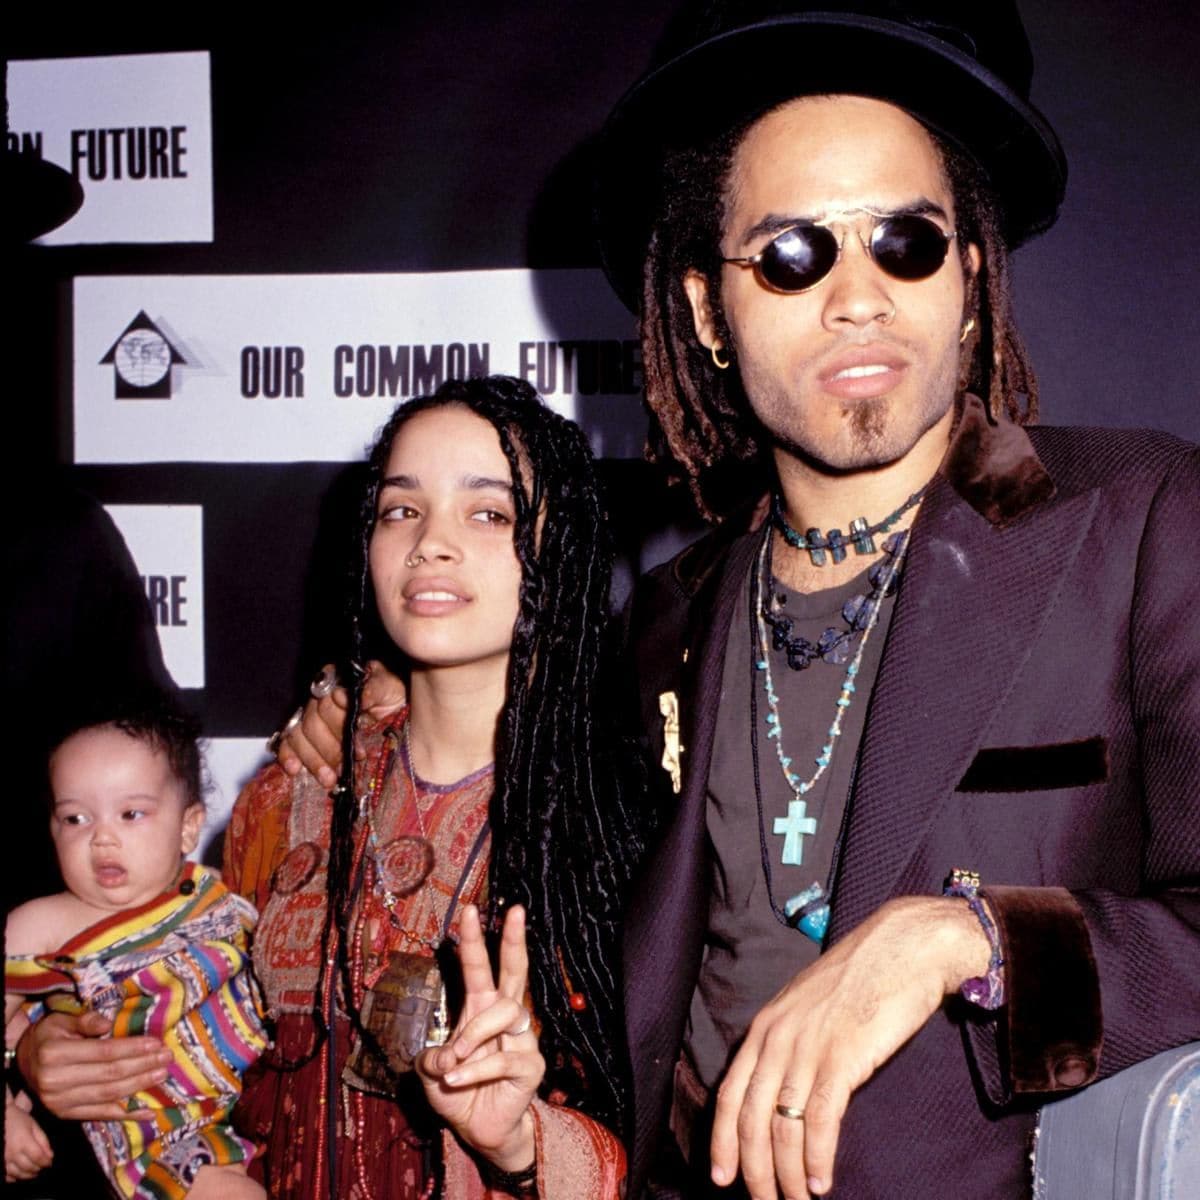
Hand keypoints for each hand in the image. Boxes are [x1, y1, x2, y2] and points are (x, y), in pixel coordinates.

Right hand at [5, 1100, 52, 1181]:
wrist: (1, 1119)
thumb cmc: (18, 1120)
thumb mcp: (34, 1126)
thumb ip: (43, 1141)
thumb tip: (50, 1156)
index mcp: (23, 1141)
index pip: (38, 1157)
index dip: (46, 1162)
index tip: (49, 1163)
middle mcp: (12, 1153)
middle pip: (28, 1167)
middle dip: (38, 1168)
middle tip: (43, 1166)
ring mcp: (3, 1159)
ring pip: (18, 1174)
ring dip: (28, 1175)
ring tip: (34, 1170)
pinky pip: (7, 1176)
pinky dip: (15, 1177)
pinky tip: (21, 1172)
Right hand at [16, 1010, 171, 1121]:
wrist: (24, 1064)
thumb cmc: (49, 1037)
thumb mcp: (61, 1021)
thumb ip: (86, 1021)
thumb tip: (107, 1024)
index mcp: (55, 1055)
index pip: (103, 1053)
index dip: (132, 1048)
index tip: (156, 1043)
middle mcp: (55, 1082)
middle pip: (109, 1075)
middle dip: (142, 1066)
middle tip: (167, 1058)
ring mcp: (59, 1103)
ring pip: (108, 1096)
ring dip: (139, 1087)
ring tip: (162, 1076)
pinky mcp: (65, 1115)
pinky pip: (101, 1115)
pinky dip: (127, 1115)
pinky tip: (148, 1111)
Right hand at [277, 660, 406, 788]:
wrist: (397, 718)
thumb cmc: (392, 699)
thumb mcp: (391, 689)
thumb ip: (376, 688)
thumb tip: (359, 697)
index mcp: (339, 682)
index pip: (329, 698)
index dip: (340, 718)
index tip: (357, 732)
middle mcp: (320, 697)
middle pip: (312, 722)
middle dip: (330, 747)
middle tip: (346, 766)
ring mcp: (309, 716)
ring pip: (299, 736)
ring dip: (313, 759)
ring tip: (329, 779)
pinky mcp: (303, 736)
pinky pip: (287, 743)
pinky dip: (288, 756)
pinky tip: (294, 770)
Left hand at [417, 904, 543, 1171]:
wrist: (479, 1130)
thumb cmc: (457, 1092)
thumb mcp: (431, 1073)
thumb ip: (432, 1058)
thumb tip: (446, 1055)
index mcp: (479, 1009)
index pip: (479, 967)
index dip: (473, 940)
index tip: (470, 910)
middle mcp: (504, 1017)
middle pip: (514, 971)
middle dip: (514, 940)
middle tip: (515, 911)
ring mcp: (522, 1039)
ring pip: (505, 1012)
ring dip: (473, 1034)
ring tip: (453, 1061)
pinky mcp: (531, 1066)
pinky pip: (504, 1057)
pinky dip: (474, 1070)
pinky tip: (456, 1081)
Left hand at [709, 896, 989, 1198]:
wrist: (903, 947)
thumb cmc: (861, 978)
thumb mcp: (806, 1006)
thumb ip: (788, 1042)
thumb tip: (779, 1090)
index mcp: (765, 1026)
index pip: (729, 1093)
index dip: (723, 1140)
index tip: (722, 1176)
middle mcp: (778, 1038)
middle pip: (751, 1119)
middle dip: (754, 1170)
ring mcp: (809, 1047)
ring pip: (784, 1128)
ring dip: (789, 1175)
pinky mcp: (843, 1058)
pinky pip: (821, 1121)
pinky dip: (819, 1160)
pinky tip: (823, 1183)